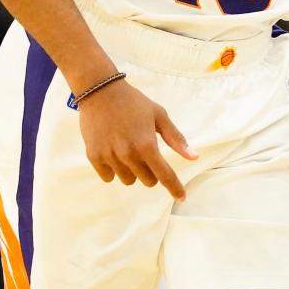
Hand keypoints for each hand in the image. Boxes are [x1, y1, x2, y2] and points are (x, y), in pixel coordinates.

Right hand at [78, 78, 197, 198]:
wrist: (101, 92)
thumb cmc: (134, 102)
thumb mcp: (159, 115)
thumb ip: (176, 138)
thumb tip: (194, 157)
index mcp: (147, 144)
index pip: (165, 175)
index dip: (175, 187)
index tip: (182, 197)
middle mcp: (128, 154)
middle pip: (147, 181)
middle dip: (151, 172)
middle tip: (146, 153)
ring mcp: (110, 157)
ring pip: (128, 180)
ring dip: (132, 171)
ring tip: (127, 149)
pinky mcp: (94, 157)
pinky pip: (108, 177)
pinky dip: (114, 169)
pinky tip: (114, 152)